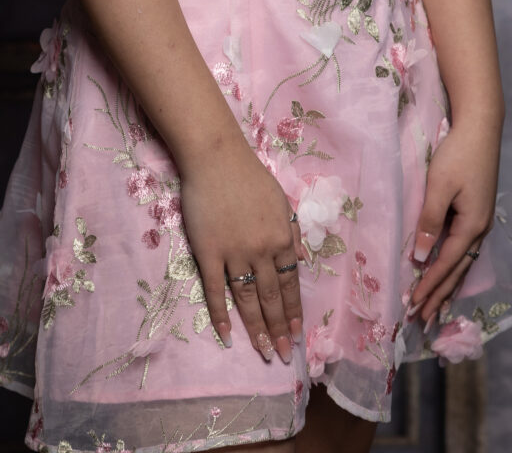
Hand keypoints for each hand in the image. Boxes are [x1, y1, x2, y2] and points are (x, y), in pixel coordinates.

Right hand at [179, 140, 306, 363]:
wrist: (215, 157)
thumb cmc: (250, 176)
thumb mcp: (282, 201)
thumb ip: (293, 231)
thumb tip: (302, 260)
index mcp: (282, 237)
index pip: (290, 283)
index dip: (293, 310)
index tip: (297, 334)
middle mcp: (262, 250)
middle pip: (271, 297)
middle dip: (279, 329)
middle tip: (283, 355)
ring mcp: (234, 253)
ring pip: (248, 299)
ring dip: (256, 329)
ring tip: (263, 352)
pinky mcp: (209, 253)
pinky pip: (216, 290)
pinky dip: (222, 314)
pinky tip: (227, 335)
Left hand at [405, 115, 500, 323]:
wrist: (481, 127)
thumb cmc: (457, 154)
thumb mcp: (439, 186)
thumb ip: (430, 222)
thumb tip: (422, 258)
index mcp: (472, 226)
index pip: (446, 265)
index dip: (429, 287)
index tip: (413, 308)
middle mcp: (479, 229)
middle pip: (457, 271)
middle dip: (439, 295)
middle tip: (422, 321)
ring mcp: (481, 221)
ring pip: (462, 262)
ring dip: (447, 286)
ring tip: (436, 308)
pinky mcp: (477, 211)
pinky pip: (464, 249)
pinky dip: (454, 267)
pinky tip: (450, 274)